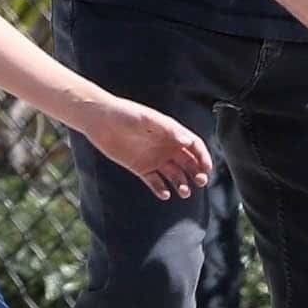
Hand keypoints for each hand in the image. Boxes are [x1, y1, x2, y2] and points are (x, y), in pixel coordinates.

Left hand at [80, 97, 212, 201]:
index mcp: (171, 132)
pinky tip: (165, 194)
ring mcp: (154, 158)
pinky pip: (154, 182)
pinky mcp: (140, 168)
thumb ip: (168, 129)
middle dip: (196, 172)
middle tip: (200, 182)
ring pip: (174, 175)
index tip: (207, 168)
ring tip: (184, 192)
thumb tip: (187, 141)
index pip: (194, 145)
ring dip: (181, 184)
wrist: (100, 120)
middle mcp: (165, 146)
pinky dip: (161, 189)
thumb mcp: (147, 119)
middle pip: (188, 162)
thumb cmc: (124, 114)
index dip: (203, 156)